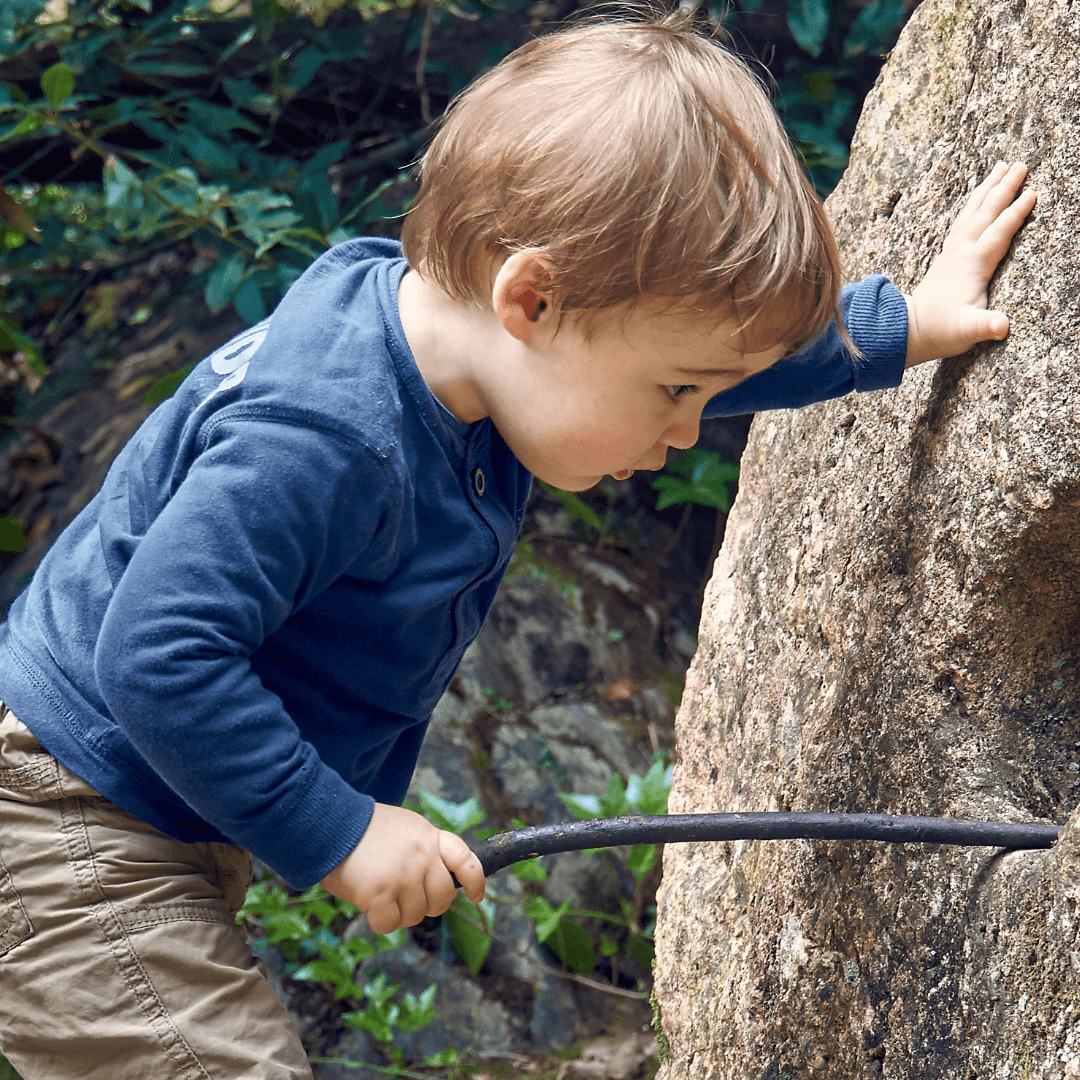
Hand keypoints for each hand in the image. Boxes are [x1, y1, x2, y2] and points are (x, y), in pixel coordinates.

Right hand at [320, 803, 485, 933]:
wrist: (331, 824)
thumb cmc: (363, 828)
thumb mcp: (404, 827)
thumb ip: (423, 849)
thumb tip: (432, 881)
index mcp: (429, 836)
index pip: (466, 860)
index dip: (476, 881)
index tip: (478, 896)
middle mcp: (422, 856)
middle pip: (442, 897)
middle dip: (428, 905)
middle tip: (405, 900)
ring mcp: (403, 876)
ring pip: (416, 915)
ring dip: (399, 913)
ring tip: (380, 894)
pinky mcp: (381, 894)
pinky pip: (390, 924)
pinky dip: (380, 921)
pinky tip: (368, 904)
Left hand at [905, 161, 1035, 366]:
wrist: (907, 331)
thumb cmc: (941, 331)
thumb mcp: (967, 331)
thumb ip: (985, 326)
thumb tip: (1002, 326)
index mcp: (972, 265)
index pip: (998, 233)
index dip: (1016, 213)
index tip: (1033, 192)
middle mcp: (961, 252)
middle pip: (985, 213)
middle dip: (1004, 188)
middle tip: (1021, 164)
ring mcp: (952, 252)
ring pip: (972, 212)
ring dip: (987, 189)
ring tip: (1000, 167)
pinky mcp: (946, 256)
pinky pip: (962, 221)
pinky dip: (972, 205)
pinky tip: (977, 198)